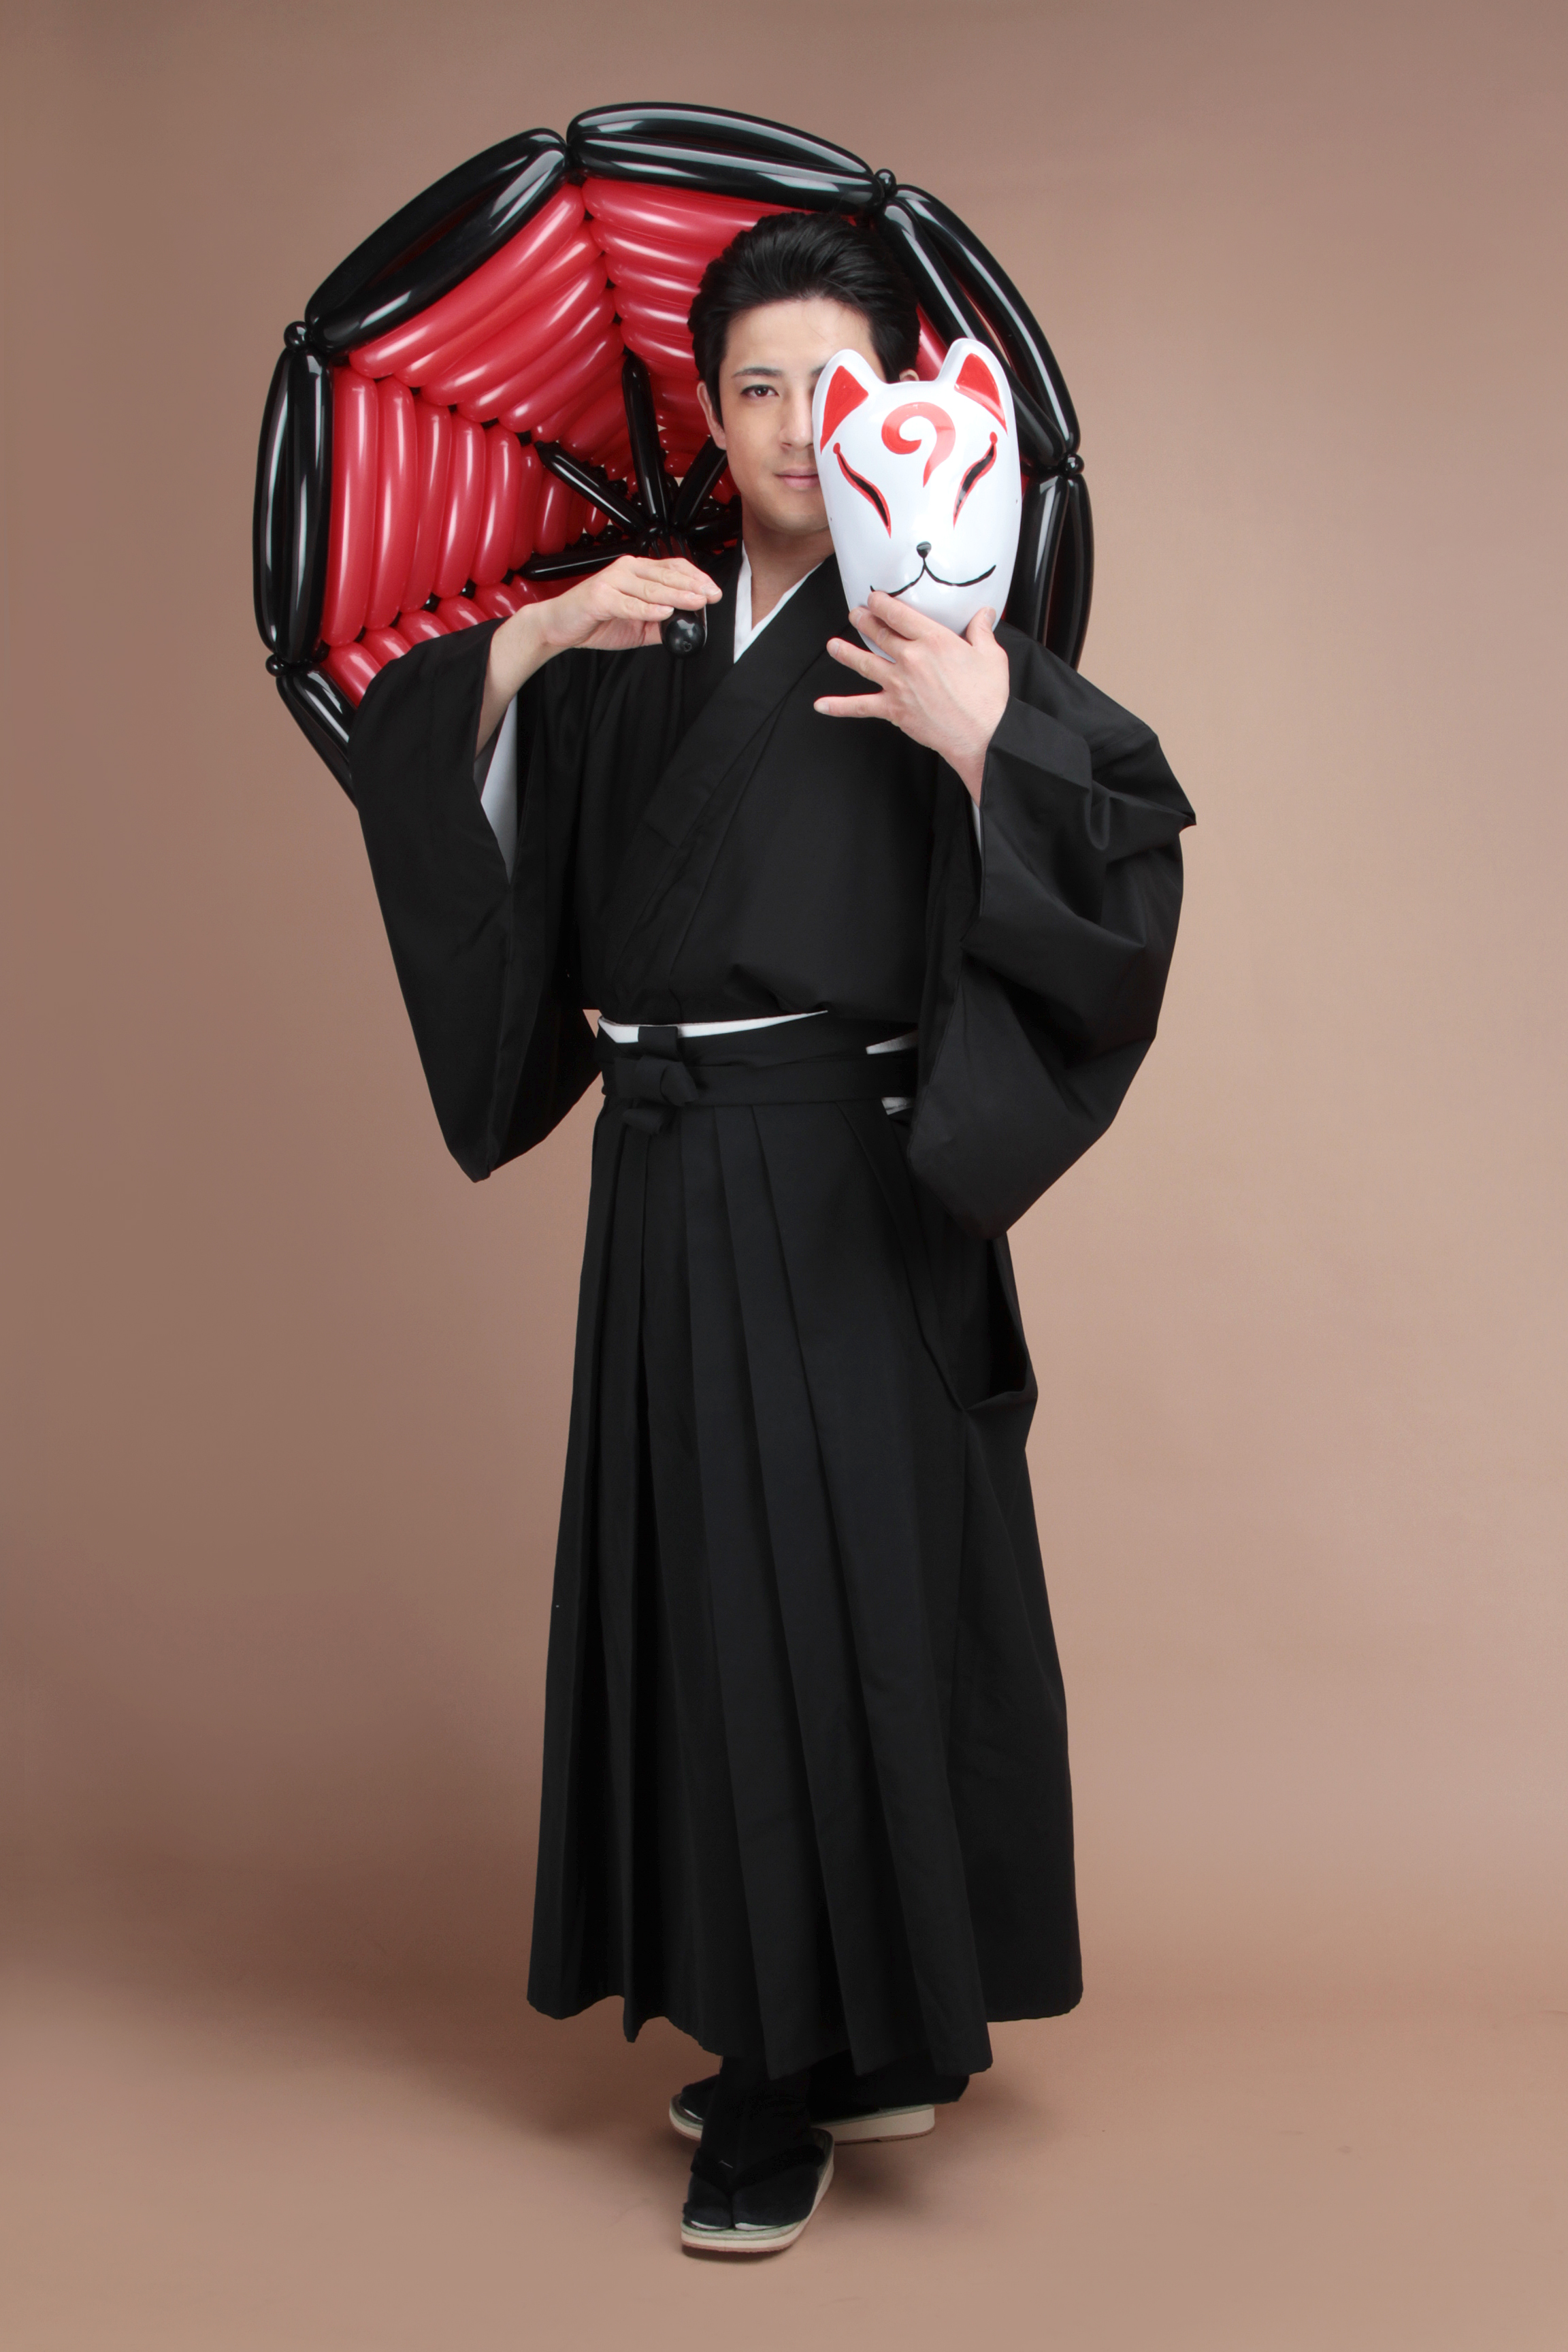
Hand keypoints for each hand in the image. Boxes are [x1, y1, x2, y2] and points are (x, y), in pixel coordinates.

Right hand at [478, 555, 720, 747]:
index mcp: (635, 572)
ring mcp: (612, 581)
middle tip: (710, 596)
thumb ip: (658, 622)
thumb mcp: (635, 624)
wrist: (559, 626)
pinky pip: (629, 603)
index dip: (694, 577)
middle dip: (692, 586)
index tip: (712, 591)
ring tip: (695, 601)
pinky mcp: (600, 597)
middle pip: (665, 574)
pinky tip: (665, 611)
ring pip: (651, 587)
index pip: (671, 567)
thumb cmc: (594, 620)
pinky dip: (648, 608)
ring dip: (676, 595)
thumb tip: (684, 626)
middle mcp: (625, 570)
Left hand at [815, 592, 1009, 802]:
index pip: (899, 613)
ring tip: (833, 645)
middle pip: (879, 633)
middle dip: (863, 620)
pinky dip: (839, 706)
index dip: (882, 603)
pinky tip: (822, 705)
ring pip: (864, 663)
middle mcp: (911, 658)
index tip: (874, 598)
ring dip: (845, 652)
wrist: (982, 734)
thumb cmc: (988, 697)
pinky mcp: (894, 709)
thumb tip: (984, 613)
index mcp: (933, 640)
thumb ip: (981, 630)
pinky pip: (861, 707)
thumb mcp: (991, 655)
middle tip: (855, 614)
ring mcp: (898, 684)